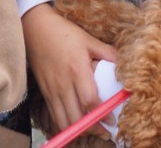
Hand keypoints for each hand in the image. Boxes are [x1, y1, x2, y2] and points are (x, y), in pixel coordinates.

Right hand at [22, 3, 116, 137]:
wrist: (36, 29)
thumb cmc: (64, 33)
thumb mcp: (88, 40)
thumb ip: (107, 53)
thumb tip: (124, 63)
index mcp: (77, 70)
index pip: (90, 100)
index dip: (102, 114)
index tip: (112, 121)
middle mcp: (63, 84)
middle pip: (76, 117)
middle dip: (92, 129)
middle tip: (104, 131)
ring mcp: (52, 90)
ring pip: (63, 121)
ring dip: (77, 131)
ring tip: (90, 129)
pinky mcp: (44, 92)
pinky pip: (54, 116)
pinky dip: (65, 124)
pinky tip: (75, 123)